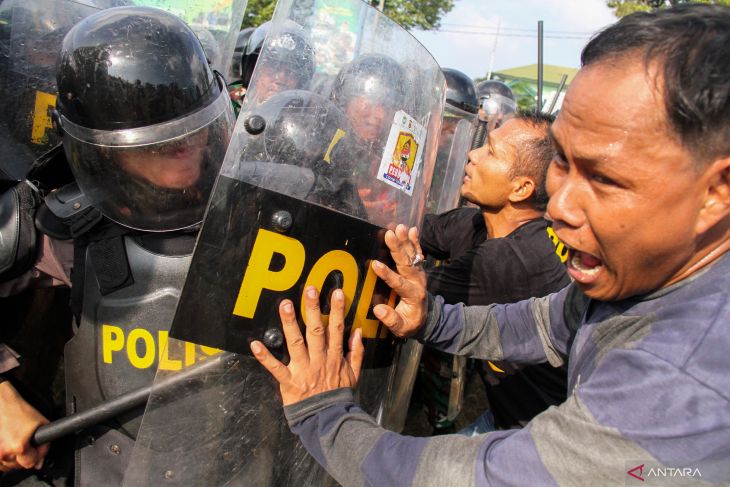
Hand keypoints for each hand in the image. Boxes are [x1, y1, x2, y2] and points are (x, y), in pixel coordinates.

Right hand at [0, 381, 48, 471]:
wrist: (2, 405)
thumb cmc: (20, 412)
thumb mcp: (41, 425)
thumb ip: (44, 446)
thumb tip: (39, 463)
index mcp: (19, 446)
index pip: (30, 463)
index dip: (36, 455)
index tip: (36, 447)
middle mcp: (4, 452)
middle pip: (18, 466)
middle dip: (24, 456)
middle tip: (25, 442)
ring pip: (7, 465)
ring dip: (13, 457)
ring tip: (15, 442)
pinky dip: (3, 456)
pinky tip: (7, 444)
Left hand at [251, 286, 363, 405]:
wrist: (329, 419)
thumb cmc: (339, 395)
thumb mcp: (354, 374)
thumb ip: (356, 352)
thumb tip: (358, 332)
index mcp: (334, 357)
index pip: (336, 329)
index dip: (336, 310)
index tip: (335, 293)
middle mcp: (319, 360)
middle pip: (315, 330)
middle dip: (312, 309)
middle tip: (309, 290)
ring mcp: (303, 370)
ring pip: (296, 343)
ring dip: (289, 324)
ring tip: (285, 305)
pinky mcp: (289, 381)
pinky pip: (275, 368)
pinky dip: (265, 357)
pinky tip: (255, 344)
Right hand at [371, 224, 428, 337]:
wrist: (426, 318)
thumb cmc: (410, 323)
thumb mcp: (402, 328)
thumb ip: (391, 320)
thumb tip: (378, 310)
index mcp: (413, 295)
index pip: (399, 283)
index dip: (387, 274)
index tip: (375, 264)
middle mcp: (418, 282)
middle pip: (407, 263)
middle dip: (398, 248)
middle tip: (389, 234)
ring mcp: (419, 274)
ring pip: (412, 255)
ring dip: (405, 240)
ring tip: (399, 227)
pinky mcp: (418, 269)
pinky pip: (417, 253)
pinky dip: (415, 241)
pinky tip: (412, 229)